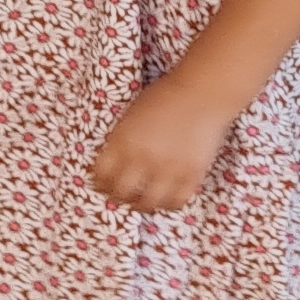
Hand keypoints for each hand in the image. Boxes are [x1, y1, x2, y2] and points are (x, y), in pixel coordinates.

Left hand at [89, 85, 237, 213]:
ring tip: (141, 203)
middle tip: (119, 197)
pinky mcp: (192, 175)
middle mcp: (142, 158)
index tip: (100, 186)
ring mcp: (167, 169)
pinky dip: (168, 205)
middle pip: (121, 192)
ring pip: (148, 202)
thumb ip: (121, 140)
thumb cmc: (163, 97)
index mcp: (122, 141)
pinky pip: (176, 201)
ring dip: (141, 205)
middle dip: (117, 197)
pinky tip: (165, 200)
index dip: (99, 183)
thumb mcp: (130, 116)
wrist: (201, 93)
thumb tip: (115, 163)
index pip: (101, 174)